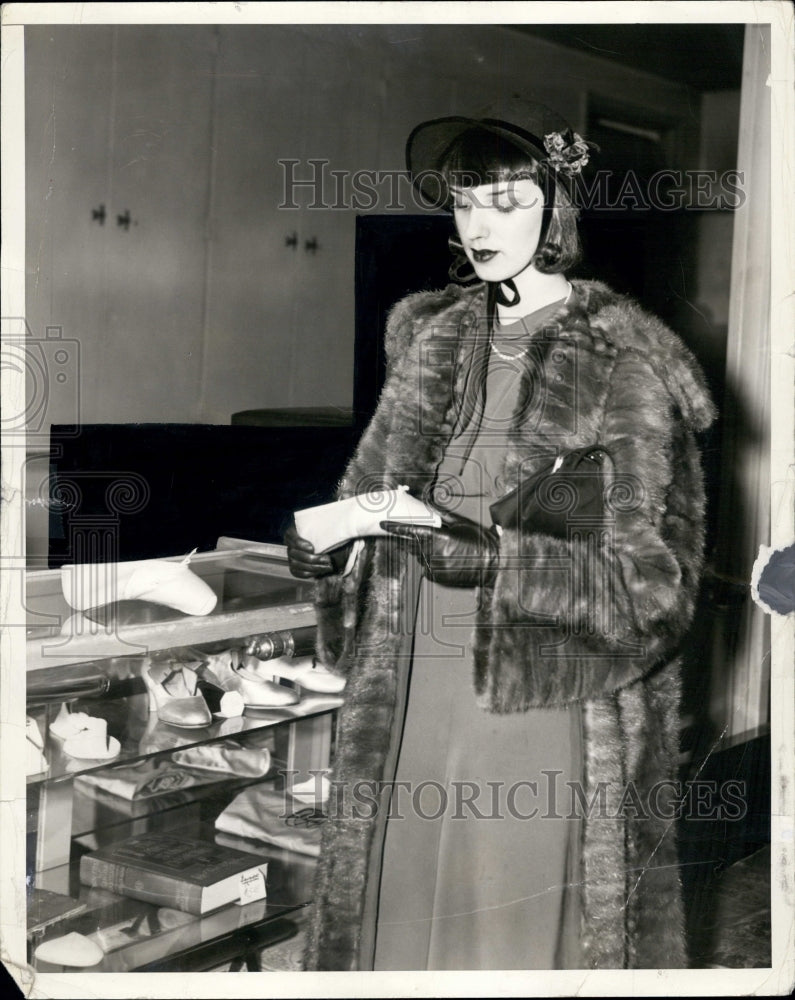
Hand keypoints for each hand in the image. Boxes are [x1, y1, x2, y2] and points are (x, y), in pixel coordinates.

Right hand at [284, 524, 350, 578]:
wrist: (321, 543)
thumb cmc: (321, 532)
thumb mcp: (320, 525)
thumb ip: (322, 522)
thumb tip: (333, 521)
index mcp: (292, 533)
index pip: (292, 539)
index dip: (300, 544)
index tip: (312, 548)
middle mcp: (290, 546)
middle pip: (295, 554)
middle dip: (313, 559)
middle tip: (328, 559)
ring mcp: (291, 558)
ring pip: (297, 565)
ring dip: (314, 567)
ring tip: (328, 567)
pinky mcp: (294, 568)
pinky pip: (299, 573)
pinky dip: (310, 573)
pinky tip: (321, 571)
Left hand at [380, 512, 498, 586]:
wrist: (491, 563)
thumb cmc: (478, 541)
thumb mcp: (460, 524)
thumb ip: (441, 515)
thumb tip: (429, 504)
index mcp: (438, 537)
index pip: (410, 530)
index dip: (394, 527)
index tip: (383, 524)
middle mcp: (433, 553)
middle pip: (412, 544)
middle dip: (414, 540)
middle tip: (430, 538)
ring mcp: (434, 566)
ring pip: (419, 556)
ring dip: (425, 552)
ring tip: (446, 550)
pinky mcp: (436, 577)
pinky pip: (425, 568)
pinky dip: (431, 563)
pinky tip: (446, 560)